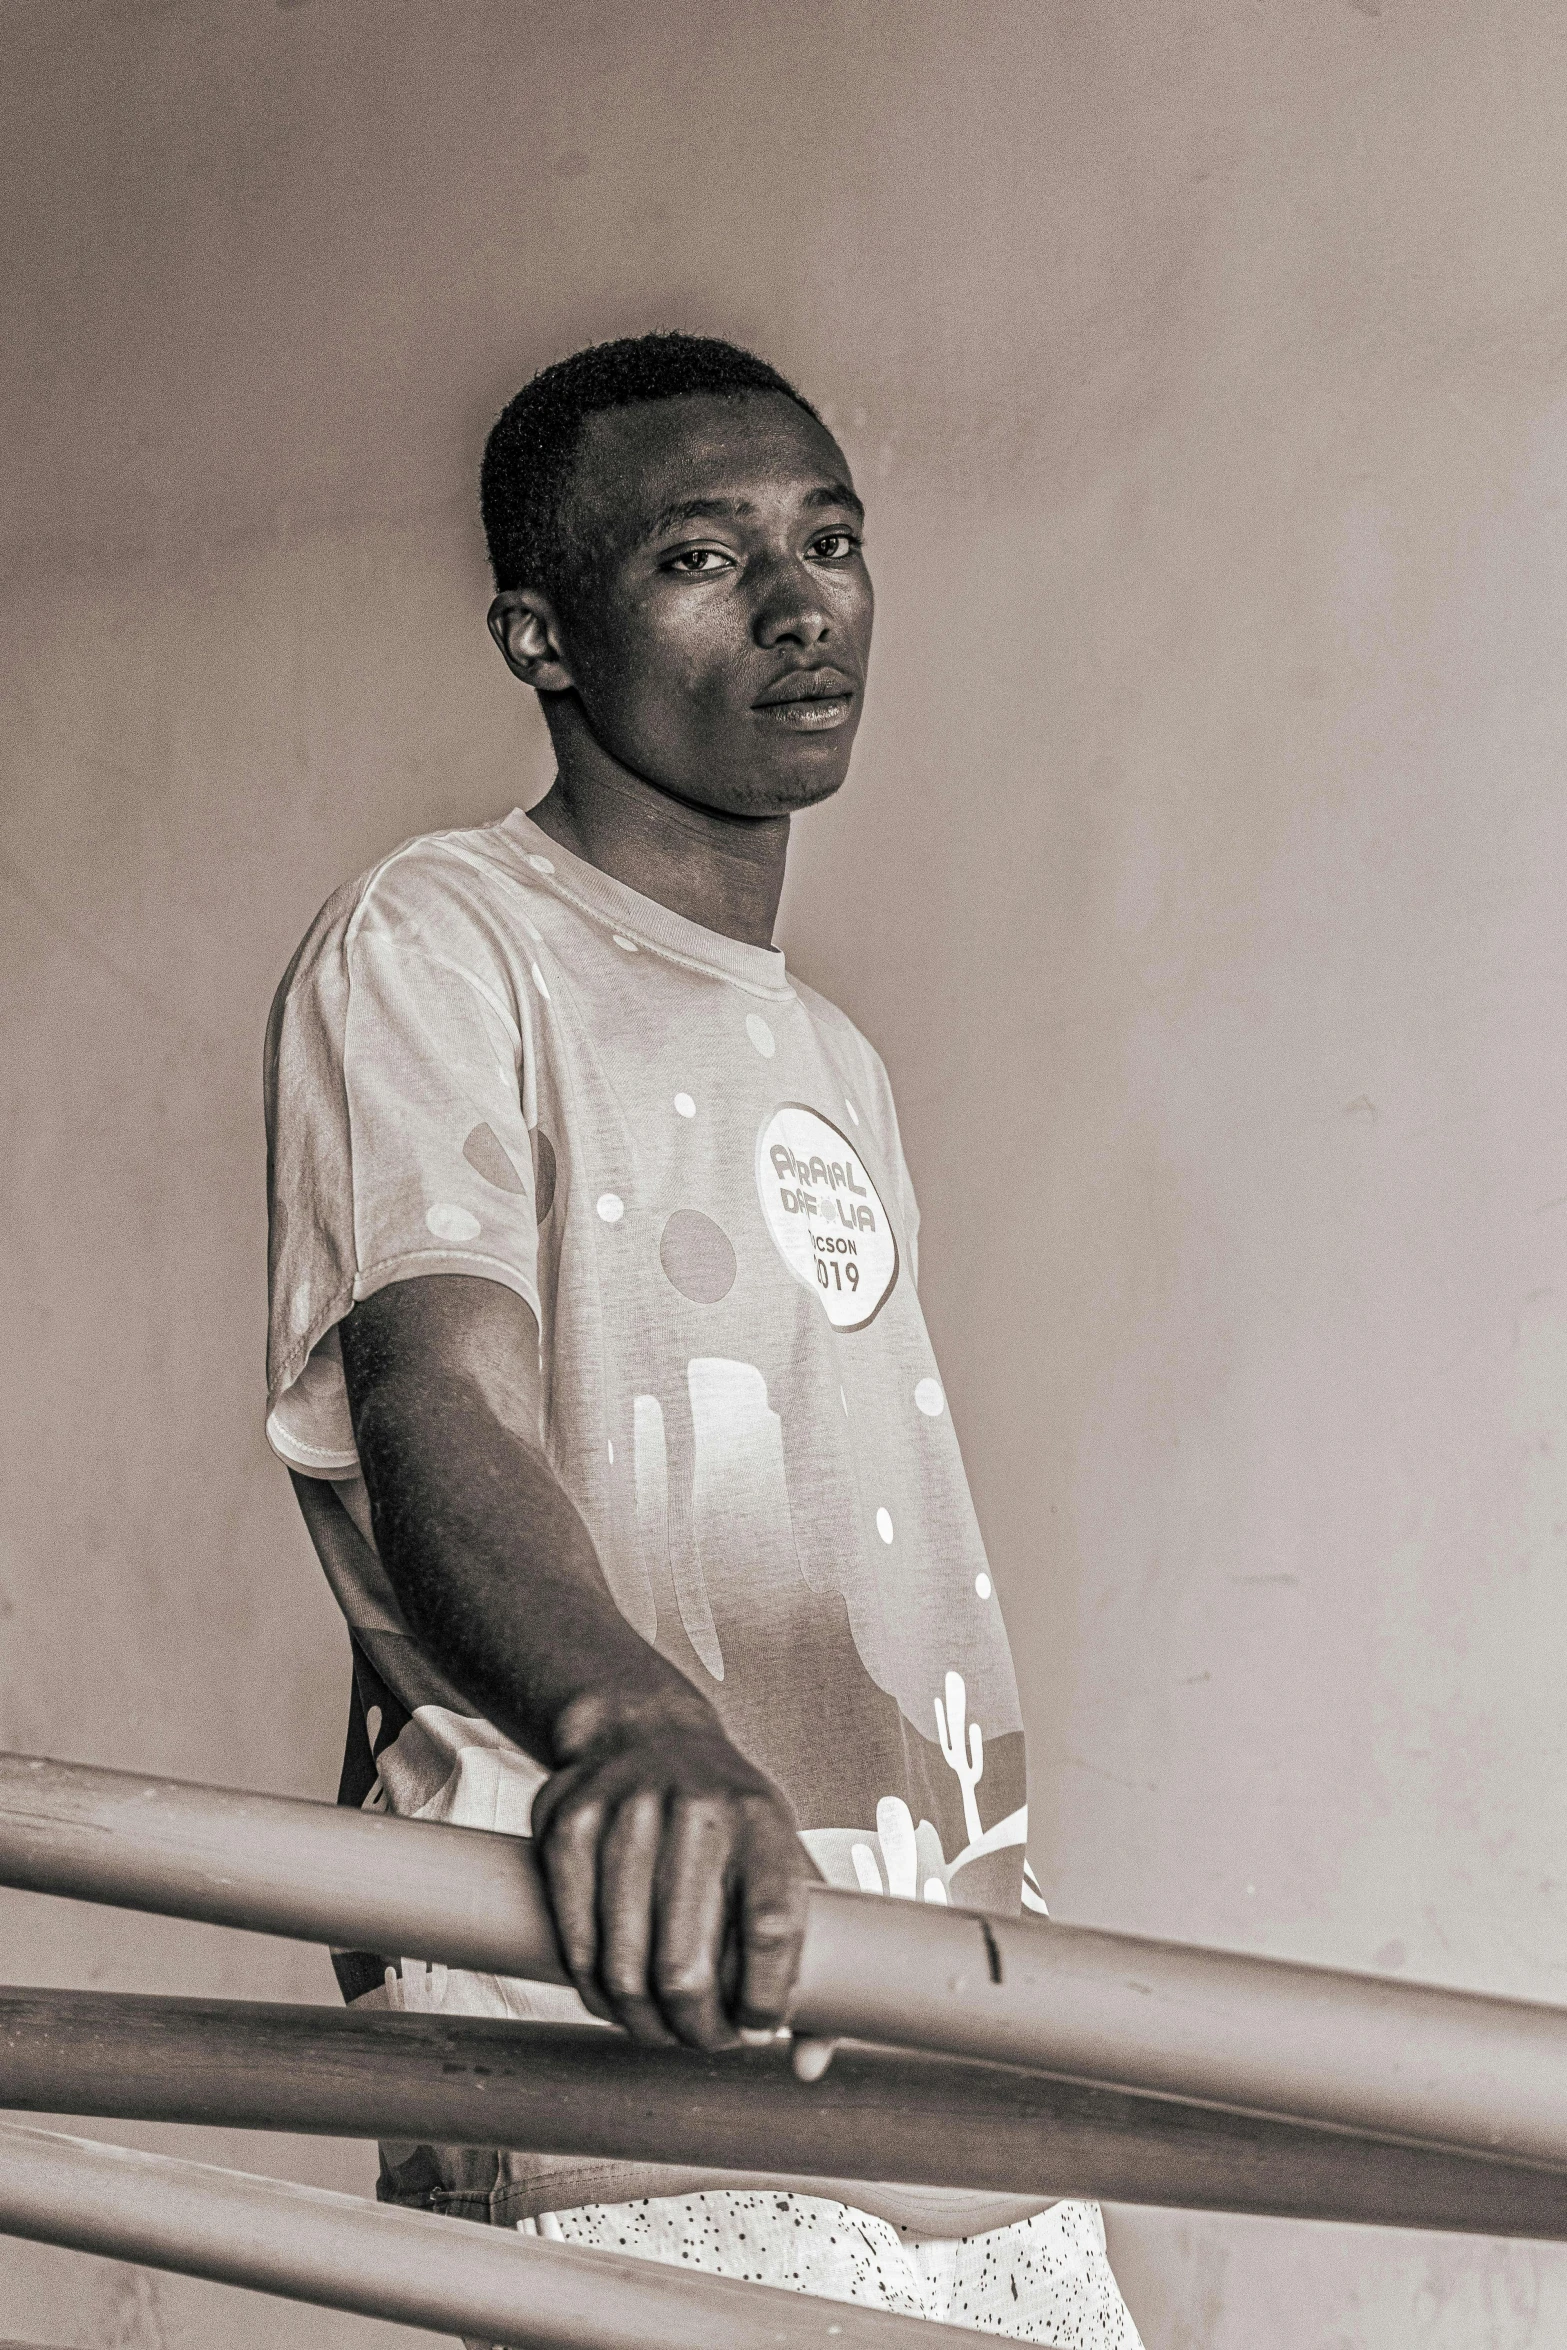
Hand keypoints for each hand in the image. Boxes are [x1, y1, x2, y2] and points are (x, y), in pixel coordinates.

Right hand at [529, 1691, 818, 2050]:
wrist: (642, 1729)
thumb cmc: (729, 1820)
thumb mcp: (784, 1858)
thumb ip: (814, 1960)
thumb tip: (808, 2067)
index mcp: (761, 1819)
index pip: (772, 1929)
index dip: (767, 1999)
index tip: (758, 2027)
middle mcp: (696, 1811)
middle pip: (688, 1966)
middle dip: (695, 2029)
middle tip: (701, 2039)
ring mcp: (625, 1815)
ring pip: (624, 1968)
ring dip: (641, 2023)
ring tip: (660, 2029)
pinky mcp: (569, 1827)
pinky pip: (576, 1943)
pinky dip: (594, 1991)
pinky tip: (615, 1999)